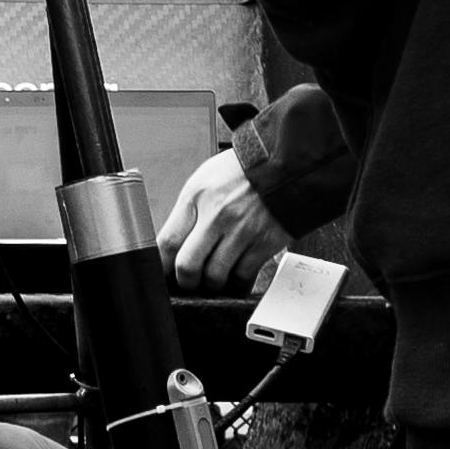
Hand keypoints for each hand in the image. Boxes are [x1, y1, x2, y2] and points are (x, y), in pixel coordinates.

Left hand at [156, 146, 291, 293]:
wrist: (288, 165)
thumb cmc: (245, 171)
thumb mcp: (206, 179)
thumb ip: (189, 211)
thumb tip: (174, 246)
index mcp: (197, 196)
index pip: (168, 242)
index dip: (162, 265)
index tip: (164, 272)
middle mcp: (217, 214)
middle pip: (187, 266)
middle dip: (185, 281)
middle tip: (189, 281)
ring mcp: (242, 231)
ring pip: (215, 277)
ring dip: (212, 284)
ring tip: (214, 277)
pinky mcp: (263, 243)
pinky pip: (242, 276)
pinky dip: (236, 282)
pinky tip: (235, 276)